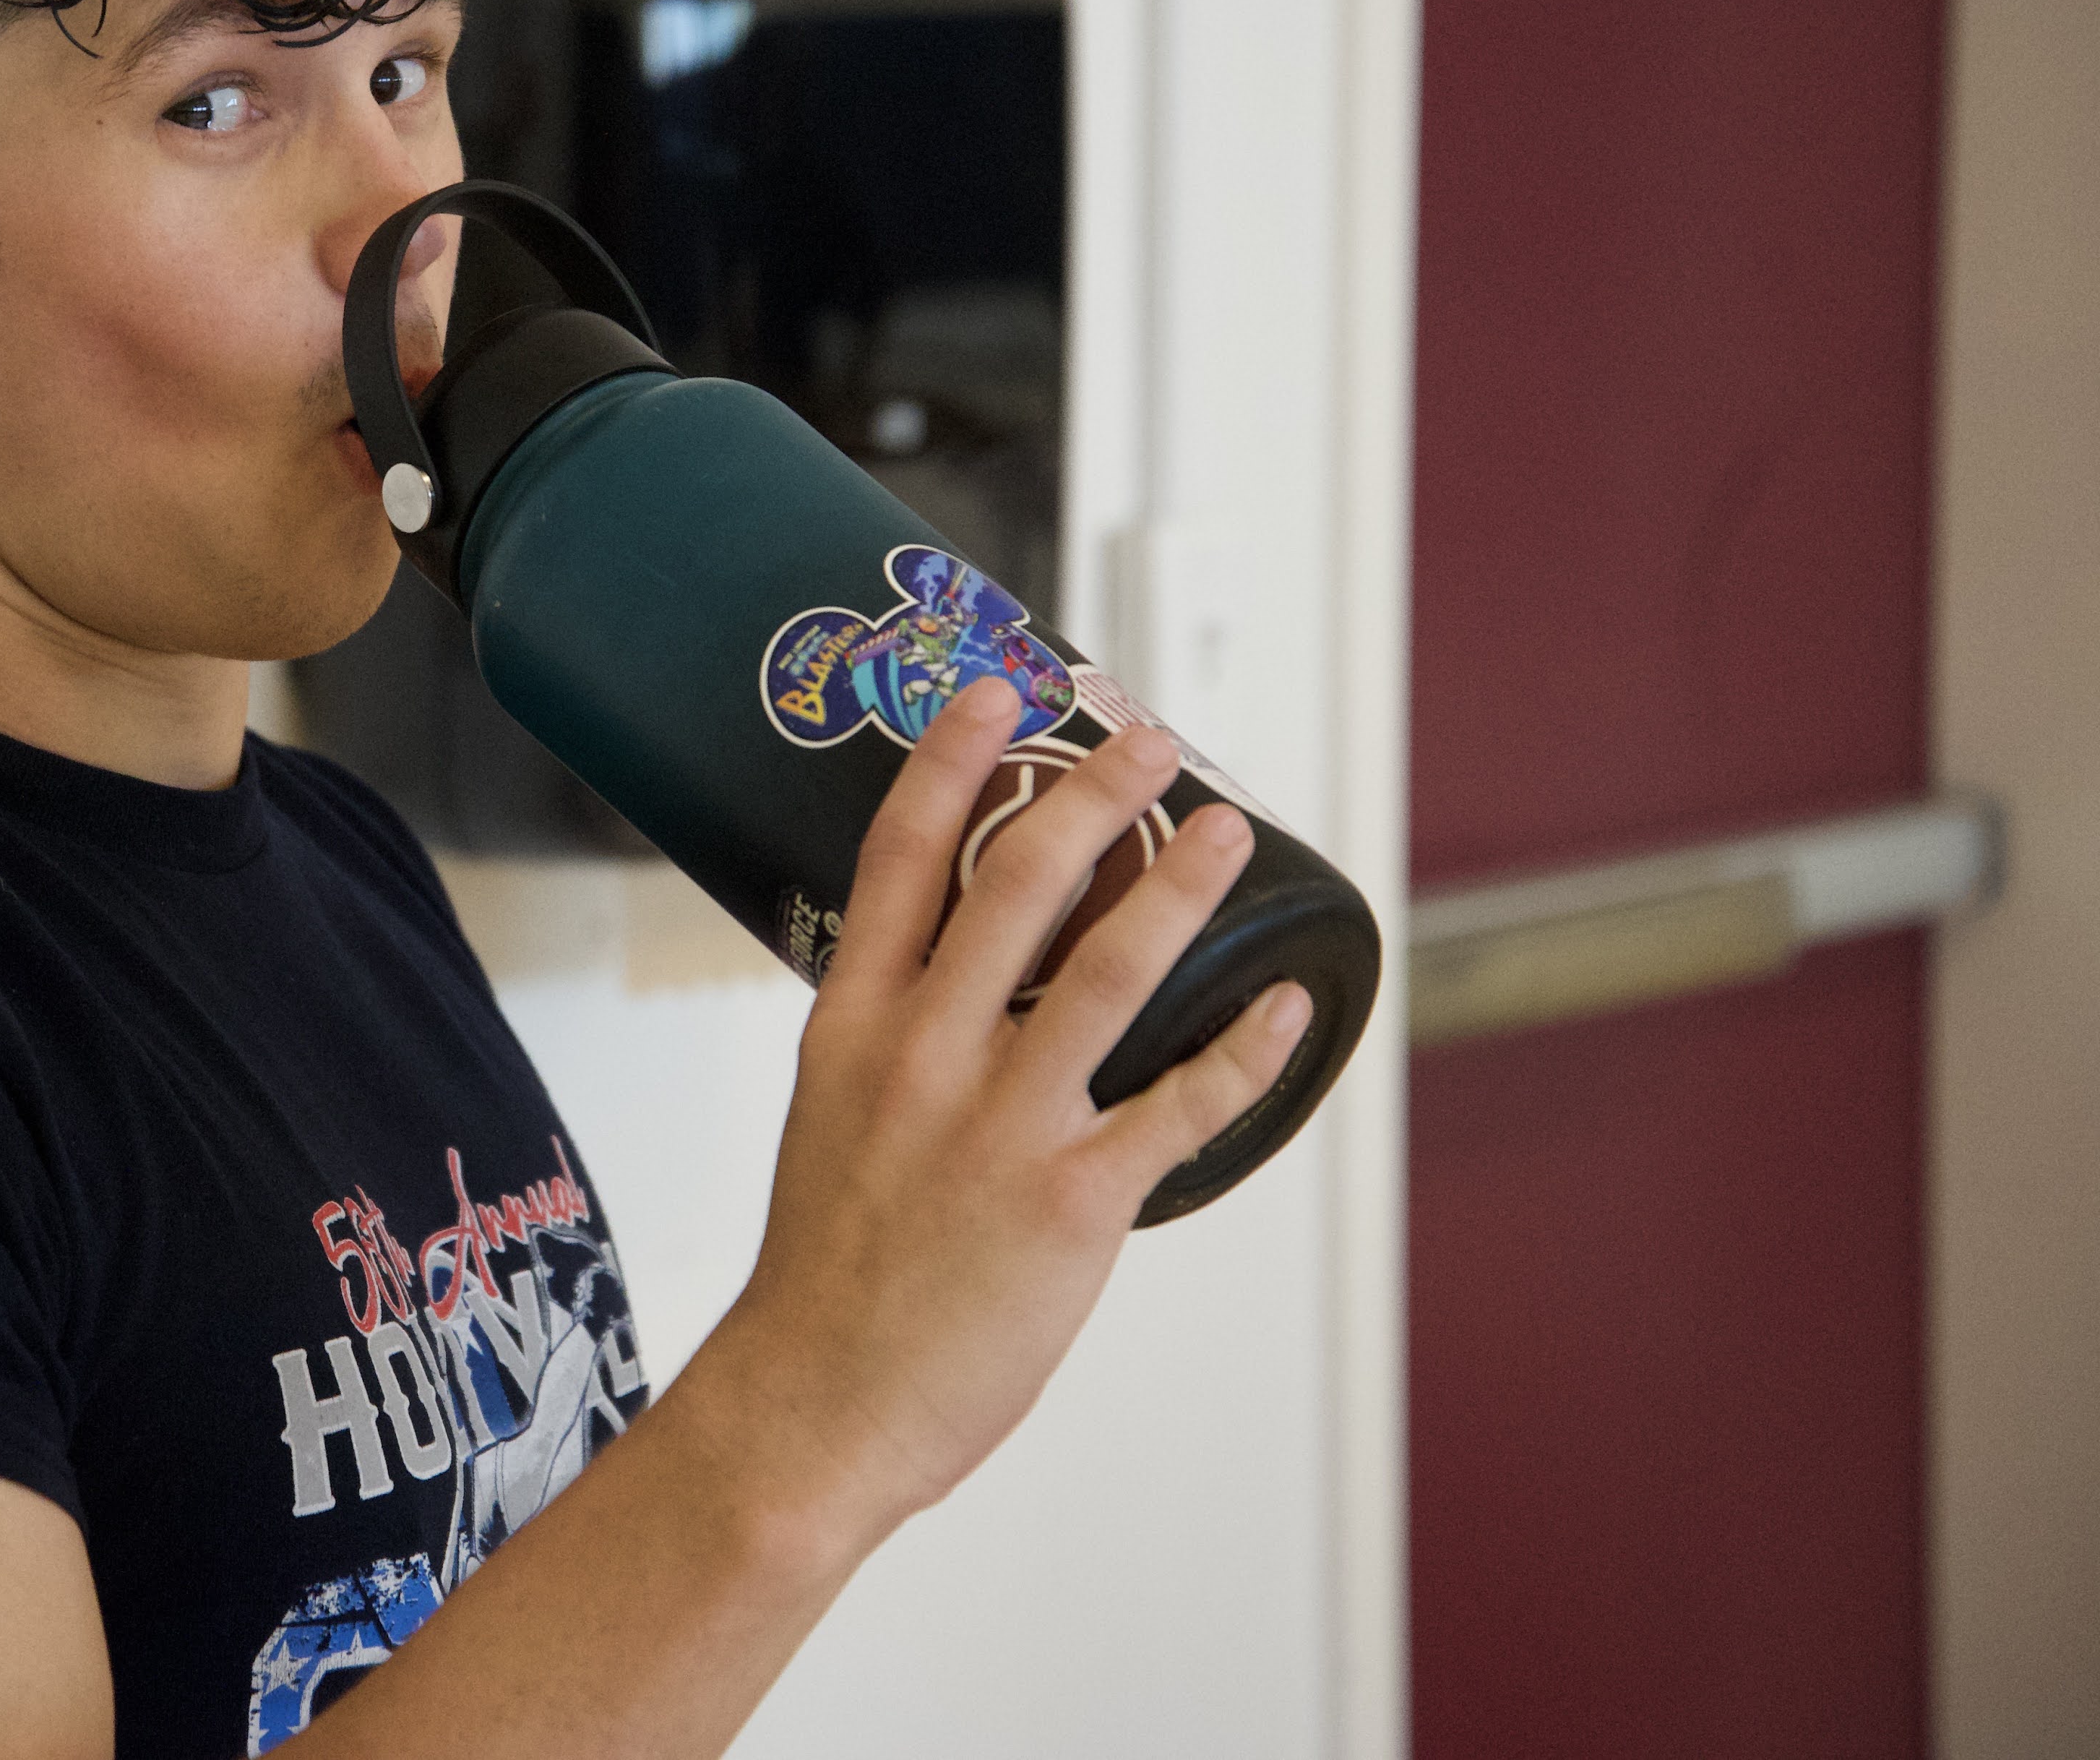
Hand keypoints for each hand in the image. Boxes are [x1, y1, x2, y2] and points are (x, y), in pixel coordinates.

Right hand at [687, 678, 1310, 1540]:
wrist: (814, 1406)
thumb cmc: (826, 1277)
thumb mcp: (831, 1120)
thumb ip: (894, 1043)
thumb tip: (959, 987)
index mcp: (855, 1029)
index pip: (900, 860)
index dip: (951, 763)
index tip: (993, 694)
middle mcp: (924, 1057)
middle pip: (1016, 883)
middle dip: (1088, 792)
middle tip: (1141, 736)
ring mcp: (998, 1126)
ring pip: (1108, 969)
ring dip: (1179, 884)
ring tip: (1226, 829)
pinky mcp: (1070, 1202)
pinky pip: (1179, 1105)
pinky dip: (1244, 1049)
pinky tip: (1285, 1007)